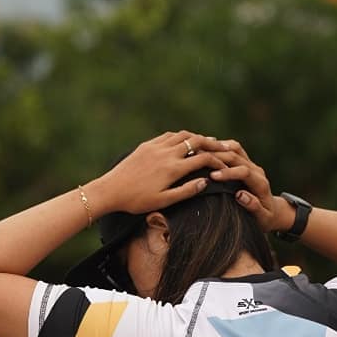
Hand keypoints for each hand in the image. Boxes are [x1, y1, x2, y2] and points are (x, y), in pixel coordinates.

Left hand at [89, 131, 231, 215]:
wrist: (111, 190)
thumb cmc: (137, 201)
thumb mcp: (164, 201)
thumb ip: (186, 191)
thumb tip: (205, 182)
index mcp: (173, 169)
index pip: (202, 159)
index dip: (217, 161)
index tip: (225, 165)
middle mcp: (167, 153)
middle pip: (195, 141)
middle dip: (211, 144)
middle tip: (222, 147)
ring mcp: (156, 147)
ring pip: (182, 135)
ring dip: (196, 137)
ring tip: (206, 142)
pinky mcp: (146, 145)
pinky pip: (168, 136)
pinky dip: (180, 136)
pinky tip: (184, 141)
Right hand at [205, 140, 295, 232]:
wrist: (273, 211)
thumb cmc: (266, 219)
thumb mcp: (263, 219)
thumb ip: (254, 207)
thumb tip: (240, 195)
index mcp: (260, 184)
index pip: (244, 172)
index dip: (228, 173)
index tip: (212, 176)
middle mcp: (257, 171)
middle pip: (237, 157)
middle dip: (218, 158)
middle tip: (199, 160)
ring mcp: (252, 164)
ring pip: (235, 149)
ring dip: (218, 148)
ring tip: (200, 151)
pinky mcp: (246, 162)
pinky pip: (234, 149)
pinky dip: (220, 147)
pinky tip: (207, 149)